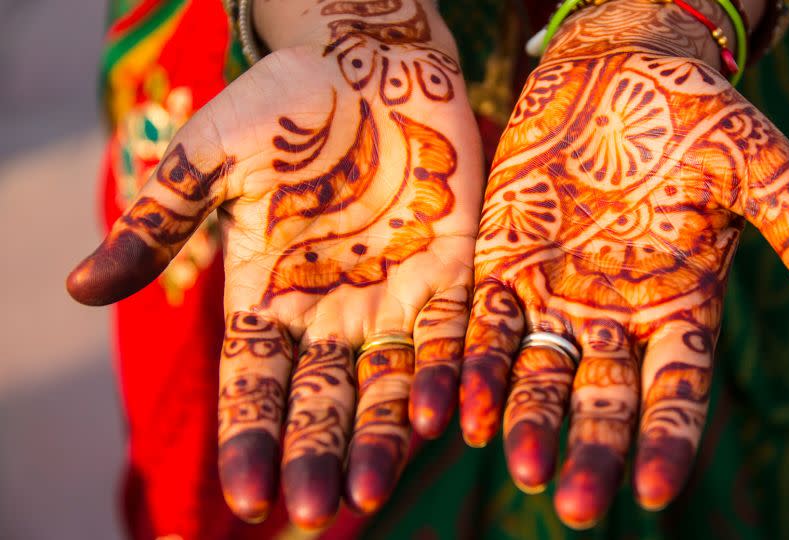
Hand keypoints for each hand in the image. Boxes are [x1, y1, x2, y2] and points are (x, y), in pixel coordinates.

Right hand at [67, 0, 481, 528]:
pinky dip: (445, 375)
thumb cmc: (282, 103)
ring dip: (381, 439)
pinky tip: (441, 419)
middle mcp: (331, 309)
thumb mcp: (212, 157)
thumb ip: (159, 222)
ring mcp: (393, 295)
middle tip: (310, 510)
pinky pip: (449, 335)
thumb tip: (80, 289)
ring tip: (370, 491)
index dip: (251, 439)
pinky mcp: (451, 271)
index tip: (250, 497)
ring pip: (387, 385)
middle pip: (321, 400)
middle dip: (315, 456)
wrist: (368, 62)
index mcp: (269, 293)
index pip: (254, 384)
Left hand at [458, 0, 788, 528]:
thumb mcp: (761, 170)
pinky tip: (457, 408)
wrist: (618, 66)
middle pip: (602, 399)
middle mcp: (615, 314)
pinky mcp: (504, 263)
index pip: (677, 389)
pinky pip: (484, 324)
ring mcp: (556, 293)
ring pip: (538, 372)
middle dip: (589, 450)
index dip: (667, 437)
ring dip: (525, 419)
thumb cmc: (699, 115)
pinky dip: (472, 364)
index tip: (655, 490)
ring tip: (517, 464)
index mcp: (680, 305)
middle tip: (574, 507)